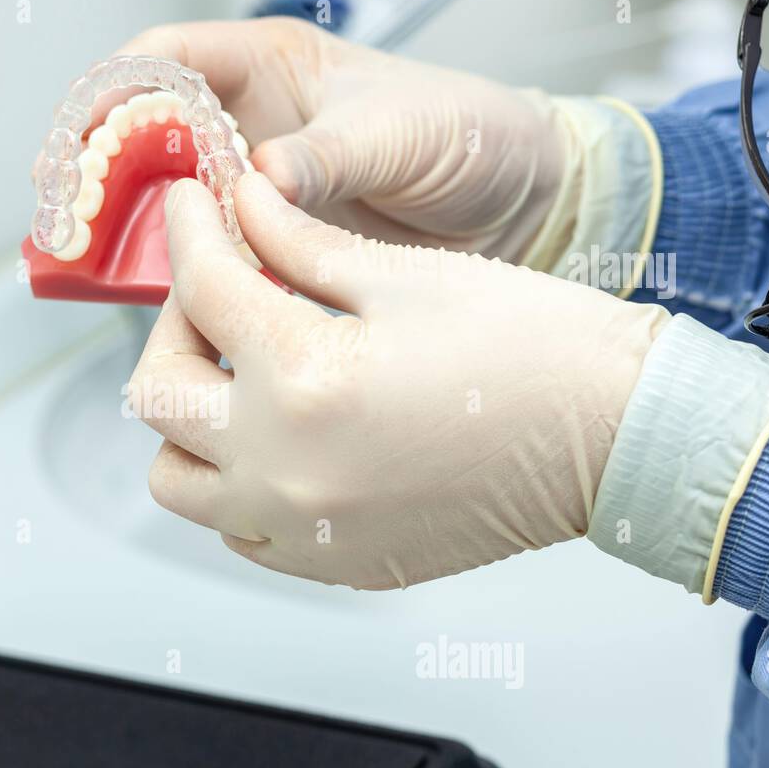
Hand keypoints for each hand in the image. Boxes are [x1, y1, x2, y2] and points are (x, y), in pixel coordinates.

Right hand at [118, 17, 568, 262]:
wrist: (520, 206)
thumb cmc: (467, 136)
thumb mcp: (403, 131)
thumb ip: (331, 153)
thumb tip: (261, 179)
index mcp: (272, 68)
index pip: (168, 59)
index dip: (114, 92)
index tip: (82, 136)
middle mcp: (250, 126)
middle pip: (146, 136)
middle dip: (97, 169)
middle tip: (64, 212)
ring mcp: (255, 192)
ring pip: (166, 202)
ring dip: (123, 228)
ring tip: (84, 259)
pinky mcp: (271, 248)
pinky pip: (207, 259)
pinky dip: (176, 278)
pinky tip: (154, 301)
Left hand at [128, 172, 667, 589]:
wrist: (612, 439)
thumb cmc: (530, 349)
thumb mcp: (402, 275)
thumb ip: (297, 241)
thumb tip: (239, 205)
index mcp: (302, 379)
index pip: (199, 289)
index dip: (190, 230)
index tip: (195, 205)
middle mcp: (283, 469)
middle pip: (157, 395)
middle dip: (174, 327)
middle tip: (216, 293)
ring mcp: (301, 529)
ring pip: (179, 479)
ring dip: (188, 419)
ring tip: (239, 375)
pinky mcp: (330, 562)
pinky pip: (237, 527)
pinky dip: (234, 479)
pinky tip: (279, 435)